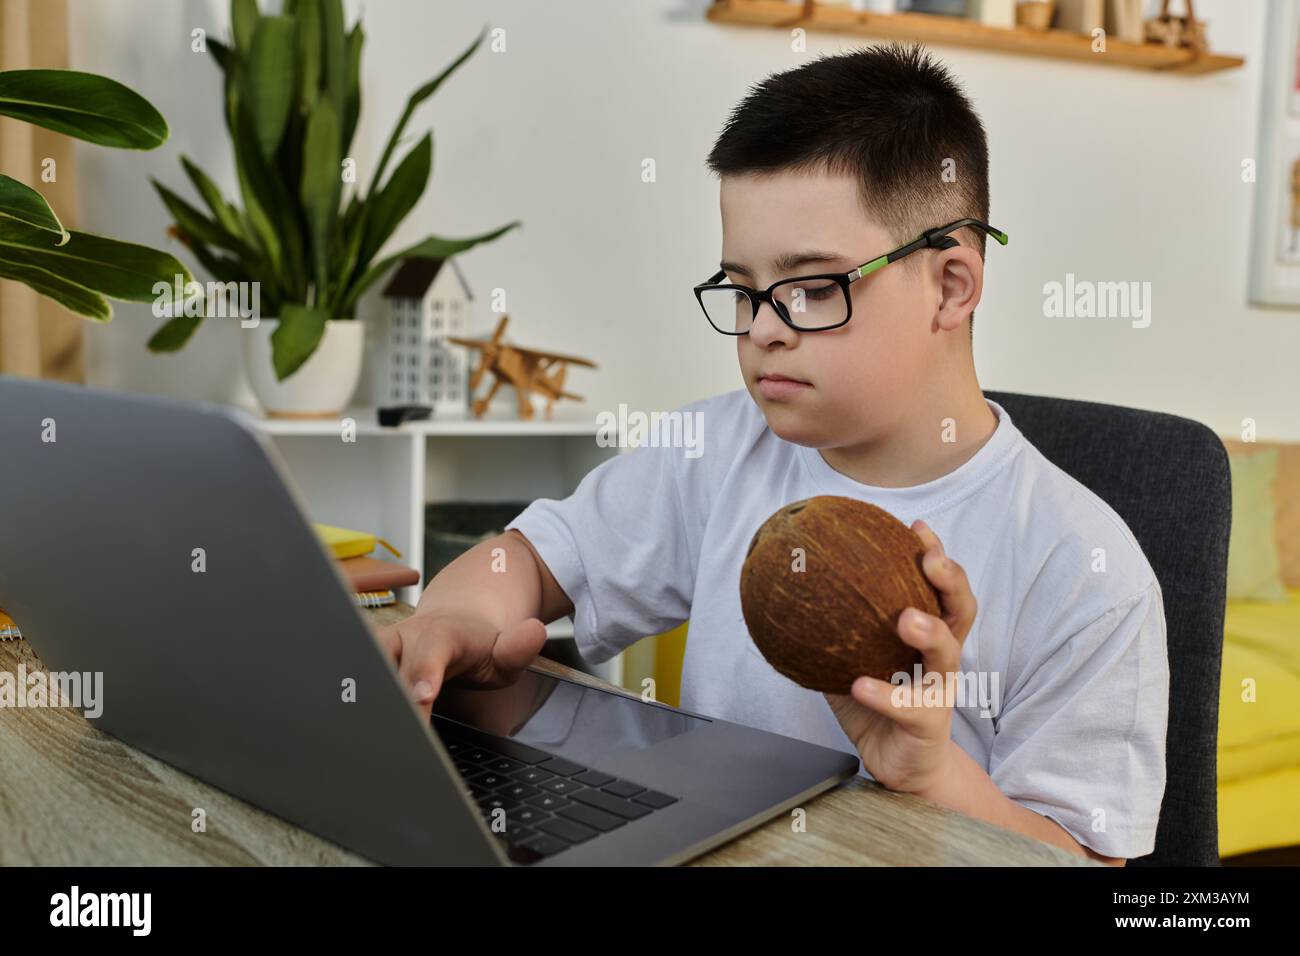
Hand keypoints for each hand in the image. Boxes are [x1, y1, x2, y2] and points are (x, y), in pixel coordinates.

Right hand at [372, 613, 548, 721]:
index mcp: (440, 635)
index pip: (430, 653)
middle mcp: (405, 638)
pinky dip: (354, 704)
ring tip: (365, 737)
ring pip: (362, 670)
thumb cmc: (481, 647)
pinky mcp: (367, 661)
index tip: (423, 696)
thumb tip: (535, 631)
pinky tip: (355, 733)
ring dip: (361, 700)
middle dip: (388, 699)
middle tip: (393, 736)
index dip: (424, 673)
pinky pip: (357, 682)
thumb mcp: (506, 650)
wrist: (457, 622)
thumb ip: (518, 648)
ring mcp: (382, 648)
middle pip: (388, 667)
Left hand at [824, 519, 977, 793]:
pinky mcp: (929, 724)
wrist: (900, 766)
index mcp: (928, 635)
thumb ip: (835, 629)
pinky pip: (909, 706)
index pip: (941, 587)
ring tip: (907, 618)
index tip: (916, 527)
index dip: (935, 555)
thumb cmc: (878, 704)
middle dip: (950, 580)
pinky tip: (860, 684)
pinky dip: (884, 694)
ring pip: (948, 655)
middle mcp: (941, 658)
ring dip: (930, 632)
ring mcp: (940, 691)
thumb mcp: (854, 658)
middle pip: (961, 610)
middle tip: (930, 560)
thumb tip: (789, 589)